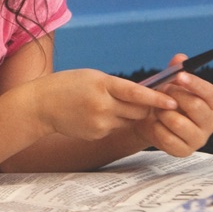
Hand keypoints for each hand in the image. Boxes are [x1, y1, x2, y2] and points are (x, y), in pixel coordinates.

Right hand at [32, 69, 176, 140]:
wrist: (40, 105)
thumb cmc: (67, 85)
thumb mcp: (92, 77)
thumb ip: (115, 85)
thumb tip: (142, 95)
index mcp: (102, 86)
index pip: (136, 93)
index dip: (156, 98)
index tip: (173, 101)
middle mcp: (102, 105)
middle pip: (138, 111)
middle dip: (143, 107)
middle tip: (142, 102)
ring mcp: (99, 122)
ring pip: (128, 121)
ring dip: (126, 115)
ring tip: (106, 106)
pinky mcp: (96, 134)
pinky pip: (114, 128)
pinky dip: (111, 122)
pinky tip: (93, 115)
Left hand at [135, 53, 212, 155]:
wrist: (147, 124)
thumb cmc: (163, 103)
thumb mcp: (168, 86)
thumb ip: (174, 72)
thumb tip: (180, 57)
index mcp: (211, 104)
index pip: (210, 93)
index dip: (195, 83)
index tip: (179, 75)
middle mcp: (210, 122)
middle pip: (195, 106)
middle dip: (174, 97)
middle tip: (160, 91)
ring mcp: (199, 138)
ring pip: (178, 122)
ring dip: (162, 113)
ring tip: (156, 110)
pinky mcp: (184, 151)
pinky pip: (166, 137)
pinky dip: (155, 128)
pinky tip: (154, 124)